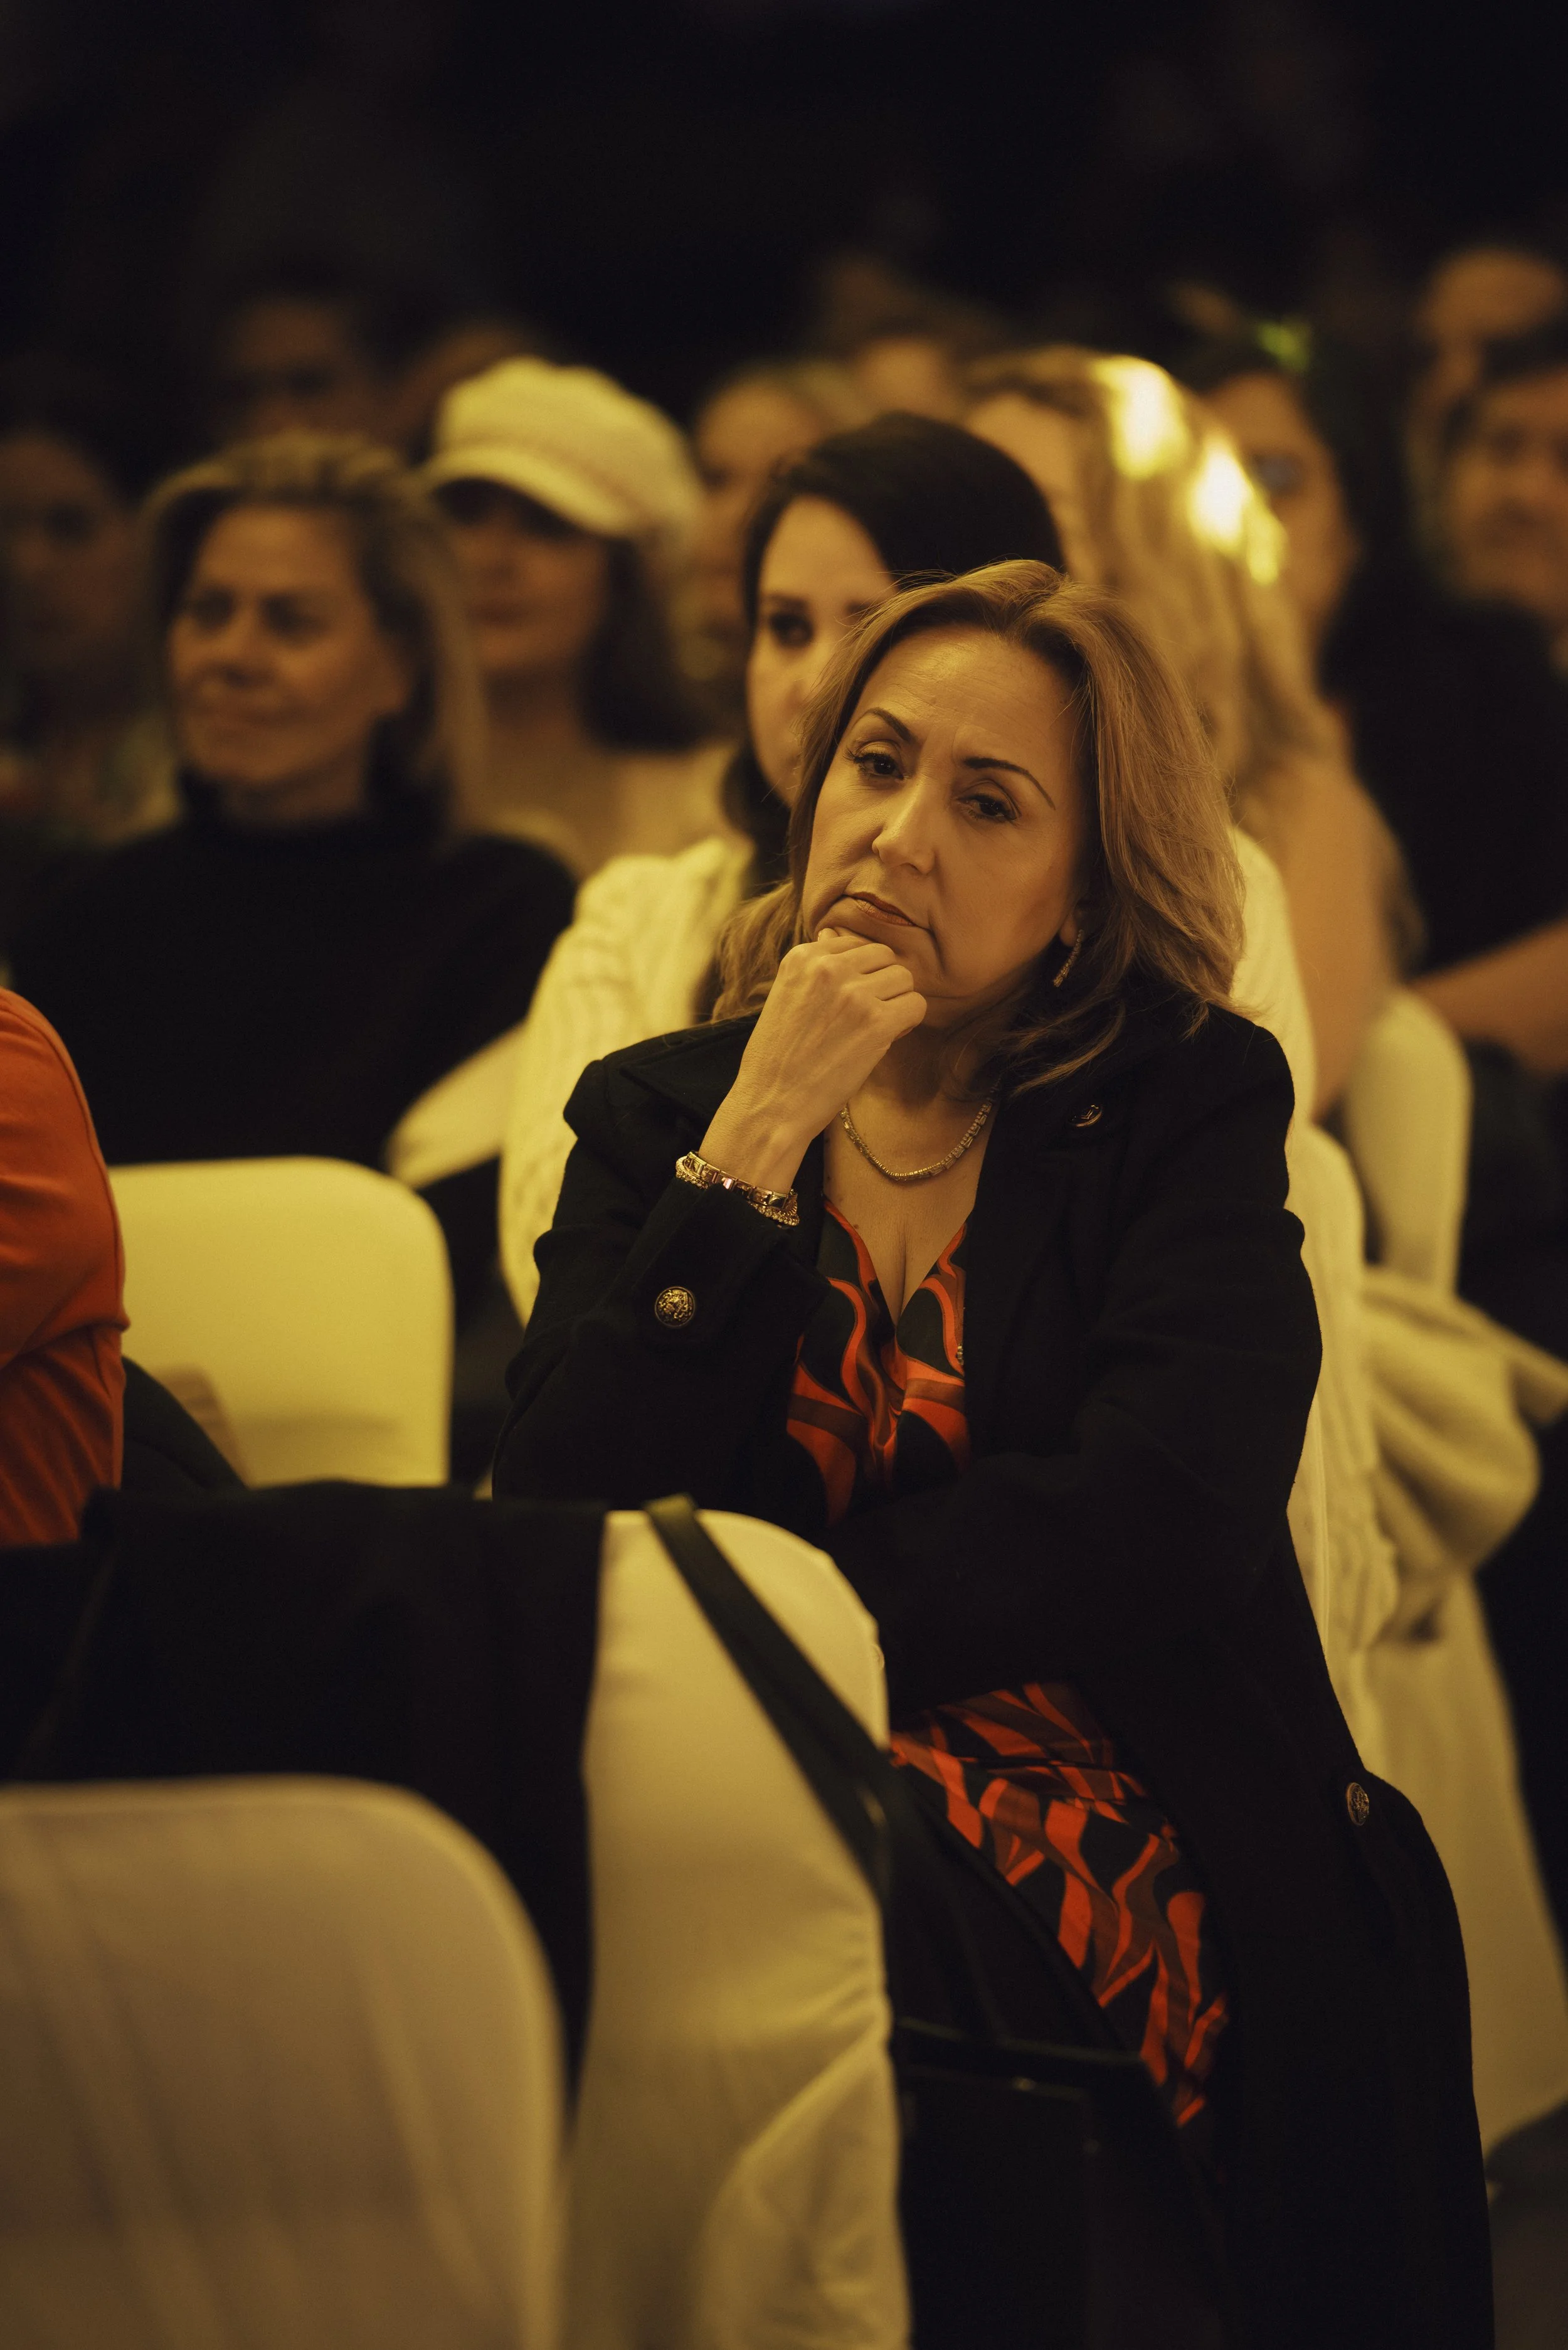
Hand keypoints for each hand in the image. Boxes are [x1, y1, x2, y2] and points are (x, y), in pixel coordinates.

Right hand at [698, 928, 925, 1192]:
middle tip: (866, 1017)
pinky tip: (883, 1041)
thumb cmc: (777, 1059)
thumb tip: (832, 934)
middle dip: (883, 985)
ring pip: (905, 979)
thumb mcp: (785, 997)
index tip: (847, 1004)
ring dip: (896, 1003)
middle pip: (885, 957)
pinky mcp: (876, 1022)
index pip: (856, 945)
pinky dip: (907, 1024)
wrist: (771, 1104)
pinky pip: (916, 1006)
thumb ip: (813, 967)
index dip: (861, 975)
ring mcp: (854, 992)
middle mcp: (829, 966)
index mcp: (802, 956)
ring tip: (872, 1030)